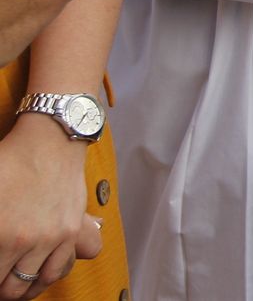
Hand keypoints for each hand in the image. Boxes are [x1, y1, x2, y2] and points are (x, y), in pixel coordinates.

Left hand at [0, 116, 100, 299]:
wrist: (51, 140)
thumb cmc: (10, 160)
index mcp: (2, 234)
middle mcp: (29, 241)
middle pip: (11, 288)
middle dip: (0, 289)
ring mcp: (54, 237)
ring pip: (38, 283)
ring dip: (23, 290)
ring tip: (11, 284)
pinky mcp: (71, 231)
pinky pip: (62, 268)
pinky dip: (47, 277)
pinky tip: (36, 275)